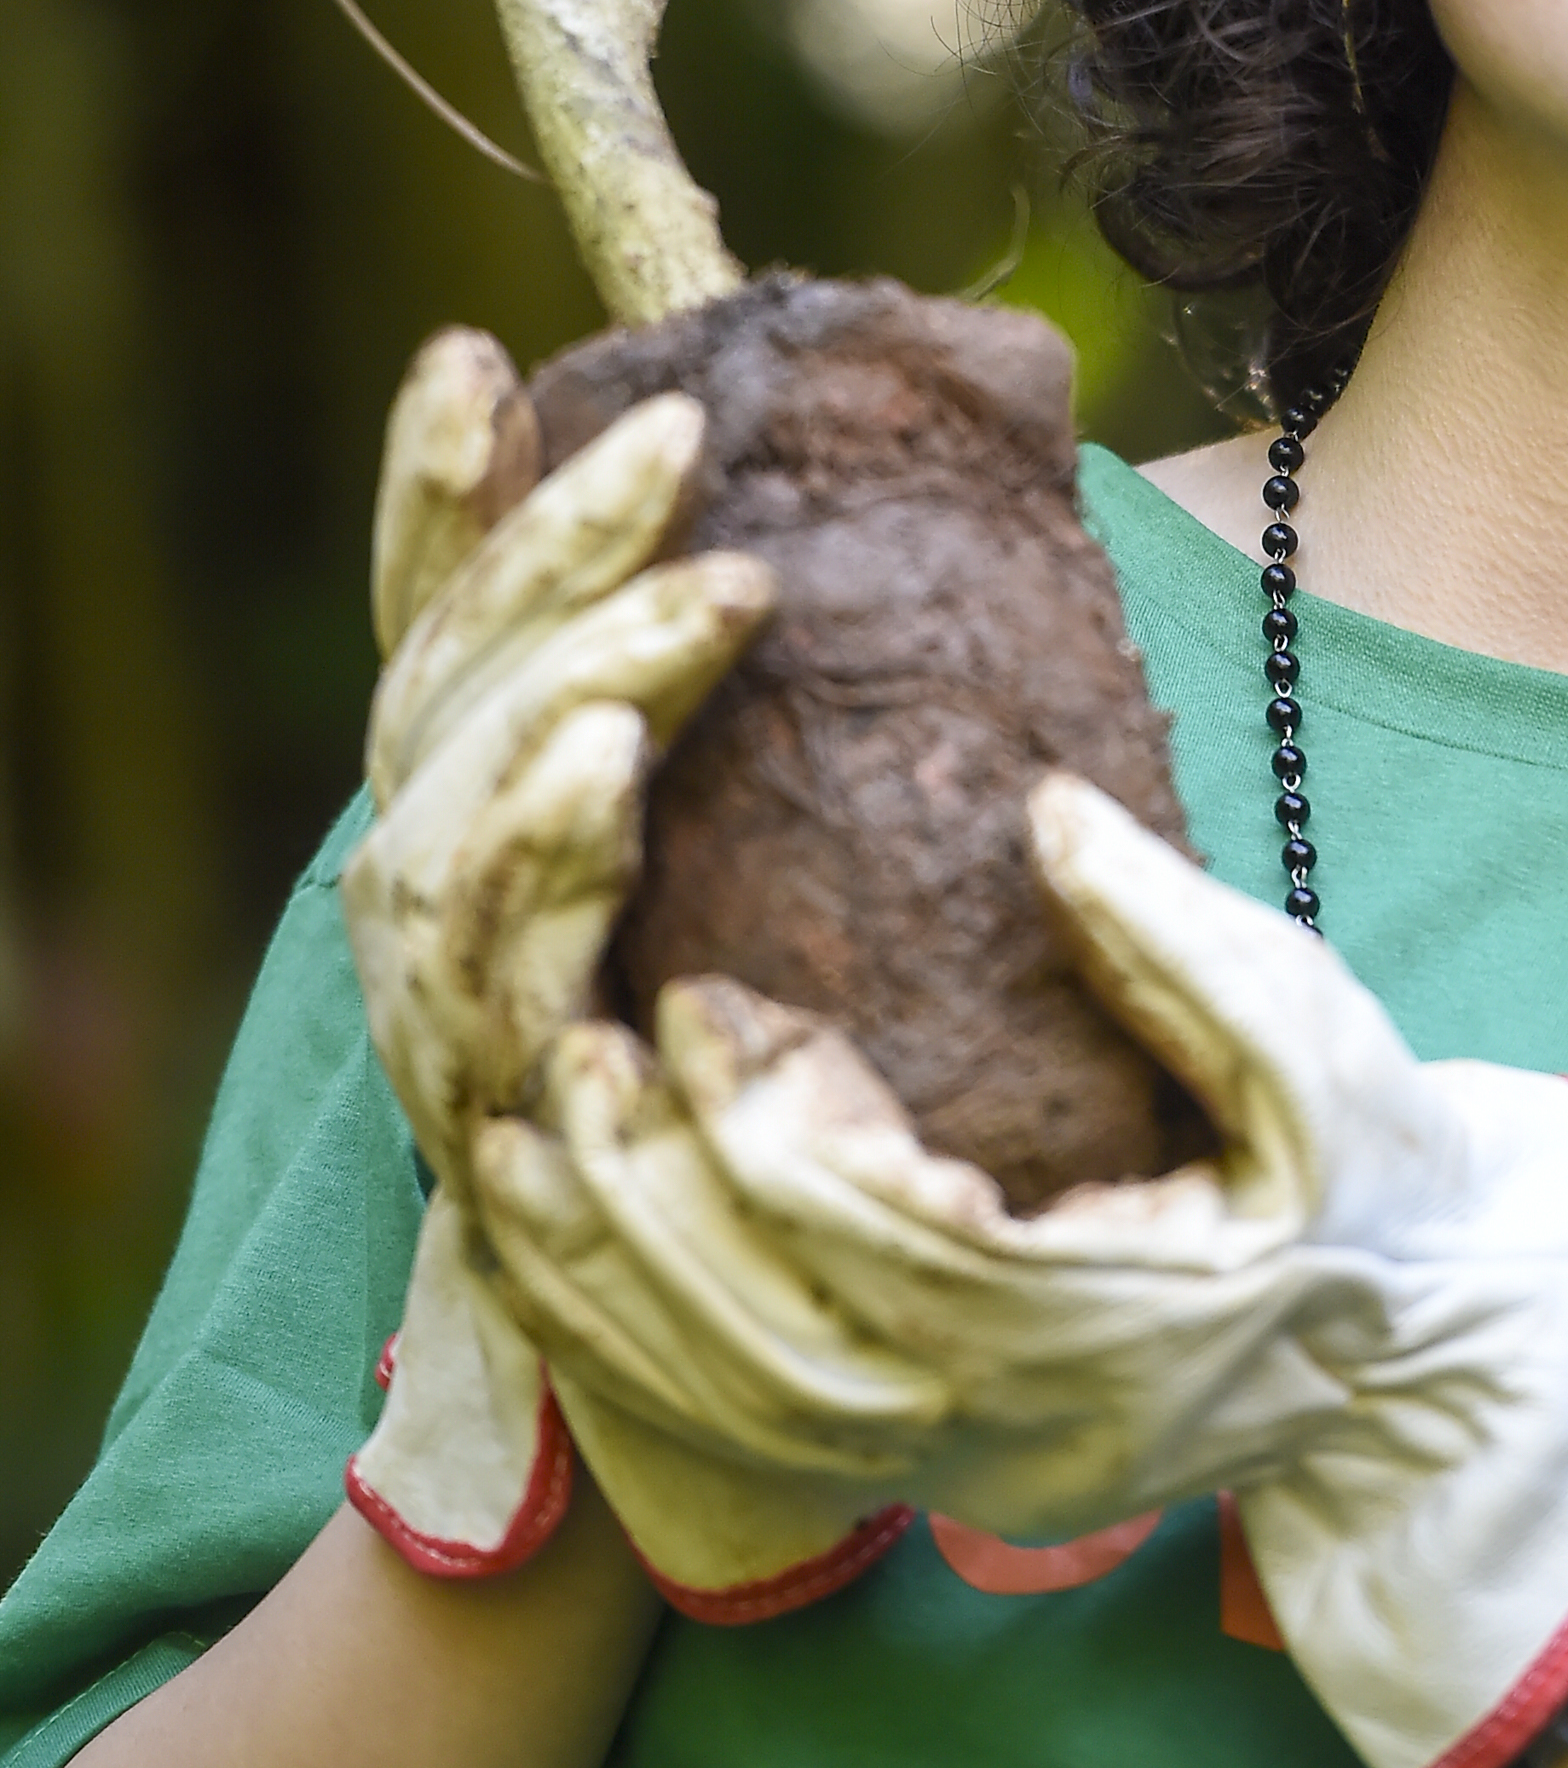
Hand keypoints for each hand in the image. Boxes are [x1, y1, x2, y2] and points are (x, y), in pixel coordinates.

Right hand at [340, 330, 907, 1615]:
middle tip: (677, 443)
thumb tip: (928, 525)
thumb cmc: (857, 1122)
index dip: (444, 503)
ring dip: (559, 684)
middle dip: (544, 552)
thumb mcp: (836, 896)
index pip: (449, 636)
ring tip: (692, 601)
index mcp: (518, 833)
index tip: (481, 356)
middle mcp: (444, 914)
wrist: (810, 1411)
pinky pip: (491, 970)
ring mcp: (449, 1026)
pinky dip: (540, 859)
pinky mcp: (494, 1130)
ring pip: (442, 815)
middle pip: (440, 694)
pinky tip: (612, 772)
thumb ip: (824, 746)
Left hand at [468, 774, 1567, 1767]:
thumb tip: (1042, 813)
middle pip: (777, 1356)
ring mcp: (969, 1472)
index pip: (897, 1247)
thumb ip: (1178, 932)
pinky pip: (741, 1448)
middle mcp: (1021, 1428)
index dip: (775, 1127)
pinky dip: (629, 1359)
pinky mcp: (934, 1473)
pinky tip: (557, 1249)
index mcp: (1118, 1318)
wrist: (1425, 1344)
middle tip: (562, 1060)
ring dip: (607, 1290)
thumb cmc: (1373, 1169)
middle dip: (648, 1208)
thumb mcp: (1315, 1034)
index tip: (704, 994)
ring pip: (733, 1423)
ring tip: (510, 1148)